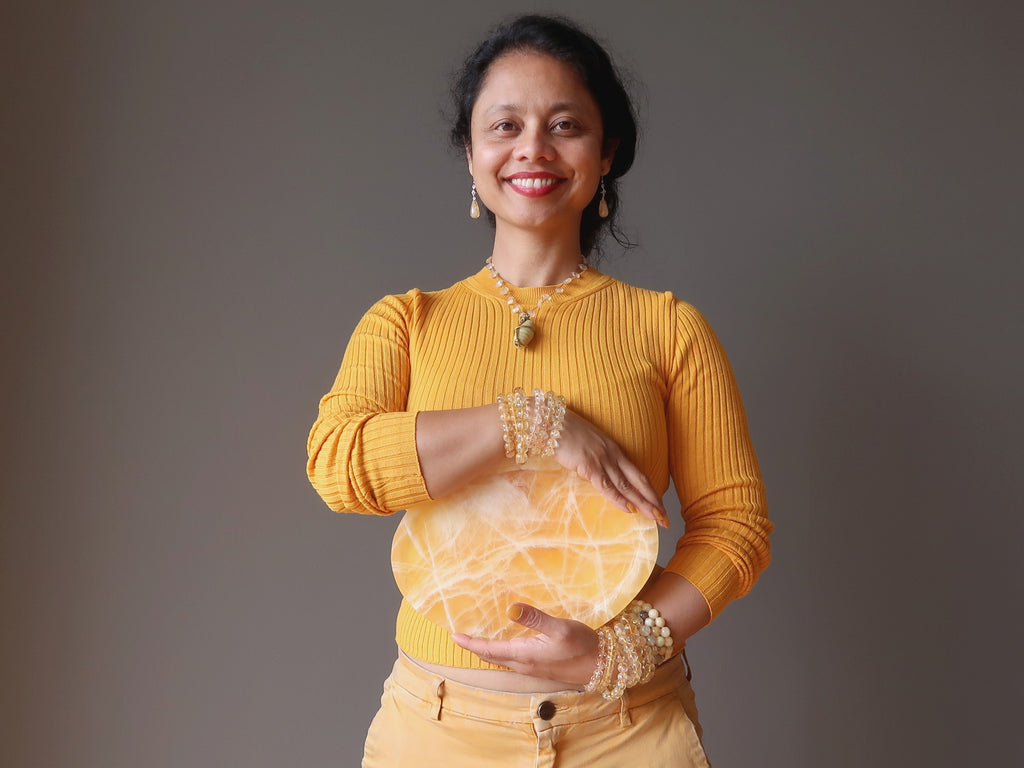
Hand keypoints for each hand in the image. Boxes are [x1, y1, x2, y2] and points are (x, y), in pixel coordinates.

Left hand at [451, 603, 600, 685]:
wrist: (603, 666)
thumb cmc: (582, 646)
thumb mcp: (559, 628)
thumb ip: (535, 619)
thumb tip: (510, 609)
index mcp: (523, 655)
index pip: (488, 650)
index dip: (470, 643)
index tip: (453, 636)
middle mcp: (523, 664)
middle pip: (491, 657)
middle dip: (474, 648)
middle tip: (459, 637)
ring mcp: (532, 668)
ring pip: (501, 660)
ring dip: (487, 651)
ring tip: (476, 639)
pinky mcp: (540, 667)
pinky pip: (512, 661)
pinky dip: (500, 653)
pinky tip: (505, 644)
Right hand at [555, 410, 669, 526]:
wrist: (551, 421)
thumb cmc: (566, 432)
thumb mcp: (588, 446)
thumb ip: (598, 460)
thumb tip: (601, 475)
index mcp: (615, 450)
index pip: (638, 474)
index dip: (651, 491)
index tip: (660, 505)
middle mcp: (613, 454)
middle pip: (639, 481)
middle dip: (654, 500)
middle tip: (666, 518)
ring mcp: (602, 460)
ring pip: (627, 486)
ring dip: (643, 503)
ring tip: (656, 518)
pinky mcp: (588, 465)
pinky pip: (606, 486)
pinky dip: (619, 499)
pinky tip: (630, 509)